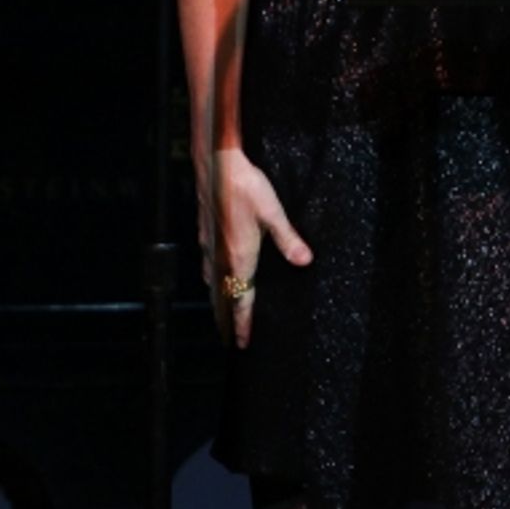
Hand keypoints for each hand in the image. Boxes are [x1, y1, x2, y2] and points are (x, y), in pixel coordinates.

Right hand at [197, 146, 311, 346]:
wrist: (216, 166)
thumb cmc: (246, 187)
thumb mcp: (273, 213)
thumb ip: (289, 240)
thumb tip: (305, 262)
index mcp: (239, 257)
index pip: (241, 299)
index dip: (243, 322)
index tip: (242, 342)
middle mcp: (220, 256)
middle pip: (222, 296)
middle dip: (226, 316)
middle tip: (230, 335)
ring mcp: (209, 245)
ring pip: (211, 281)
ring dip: (218, 298)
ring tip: (223, 309)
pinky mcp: (204, 233)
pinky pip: (206, 265)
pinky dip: (211, 279)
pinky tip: (214, 273)